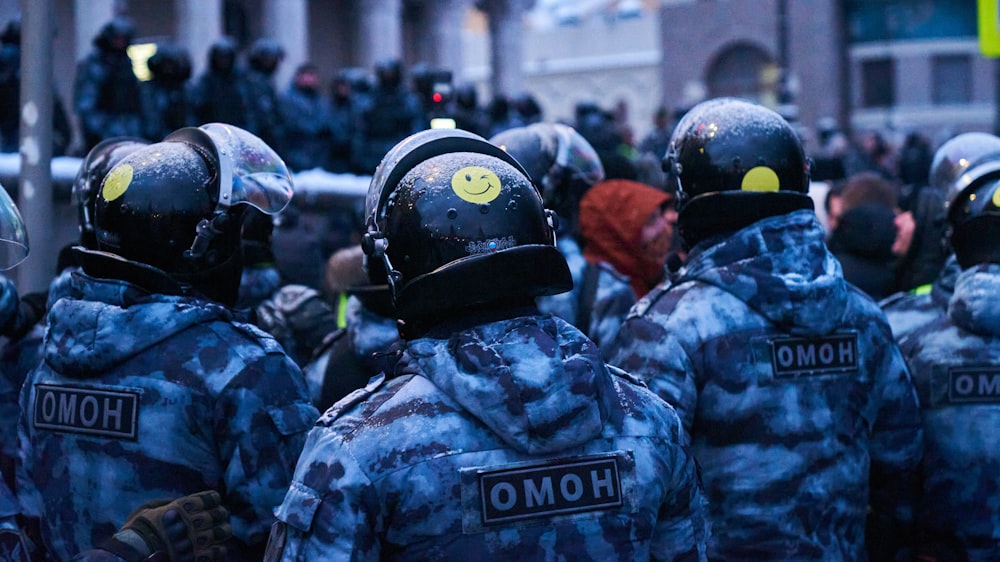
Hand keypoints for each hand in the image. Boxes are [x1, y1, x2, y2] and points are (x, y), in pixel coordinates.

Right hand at [108, 490, 231, 561]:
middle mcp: (191, 522)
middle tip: (220, 516)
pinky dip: (219, 550)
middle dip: (221, 514)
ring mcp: (194, 541)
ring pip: (221, 532)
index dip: (213, 500)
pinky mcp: (194, 559)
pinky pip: (216, 552)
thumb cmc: (137, 531)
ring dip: (223, 531)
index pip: (210, 498)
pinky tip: (217, 548)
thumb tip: (177, 502)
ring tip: (222, 531)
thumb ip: (166, 503)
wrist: (134, 554)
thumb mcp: (148, 509)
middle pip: (219, 514)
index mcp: (181, 507)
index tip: (212, 502)